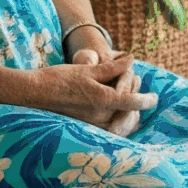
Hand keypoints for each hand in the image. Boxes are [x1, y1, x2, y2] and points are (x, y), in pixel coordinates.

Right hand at [16, 52, 155, 135]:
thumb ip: (112, 68)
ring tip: (127, 99)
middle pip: (128, 113)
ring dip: (126, 113)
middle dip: (136, 102)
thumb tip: (132, 60)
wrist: (32, 94)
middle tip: (136, 89)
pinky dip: (114, 121)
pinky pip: (106, 128)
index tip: (155, 98)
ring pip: (118, 123)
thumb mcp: (88, 69)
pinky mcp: (83, 128)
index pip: (134, 102)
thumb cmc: (58, 78)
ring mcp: (91, 125)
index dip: (147, 100)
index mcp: (103, 100)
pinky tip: (113, 111)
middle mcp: (99, 116)